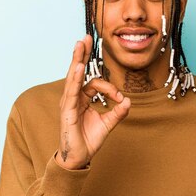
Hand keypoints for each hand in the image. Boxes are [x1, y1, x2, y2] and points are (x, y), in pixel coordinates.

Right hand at [55, 35, 130, 169]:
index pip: (94, 84)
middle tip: (85, 37)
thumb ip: (118, 112)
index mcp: (81, 99)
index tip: (119, 98)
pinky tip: (78, 67)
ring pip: (73, 78)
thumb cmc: (88, 141)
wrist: (79, 158)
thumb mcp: (108, 124)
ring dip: (77, 60)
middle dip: (81, 54)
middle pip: (77, 72)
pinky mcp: (67, 111)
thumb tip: (128, 101)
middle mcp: (73, 98)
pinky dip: (75, 79)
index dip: (109, 88)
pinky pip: (71, 92)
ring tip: (80, 44)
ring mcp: (68, 104)